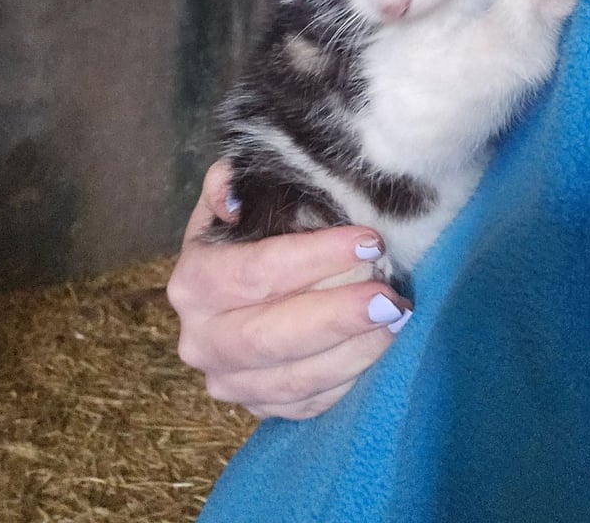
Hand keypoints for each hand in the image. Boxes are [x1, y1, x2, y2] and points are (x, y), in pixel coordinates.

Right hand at [166, 160, 412, 419]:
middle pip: (269, 336)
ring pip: (291, 379)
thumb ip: (231, 182)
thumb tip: (233, 196)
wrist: (244, 284)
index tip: (368, 242)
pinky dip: (348, 378)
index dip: (312, 258)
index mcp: (192, 282)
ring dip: (351, 350)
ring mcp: (229, 381)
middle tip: (388, 295)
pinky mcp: (261, 407)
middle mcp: (200, 340)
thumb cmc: (253, 231)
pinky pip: (307, 404)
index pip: (252, 272)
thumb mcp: (240, 197)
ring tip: (397, 318)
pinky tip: (380, 346)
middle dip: (334, 315)